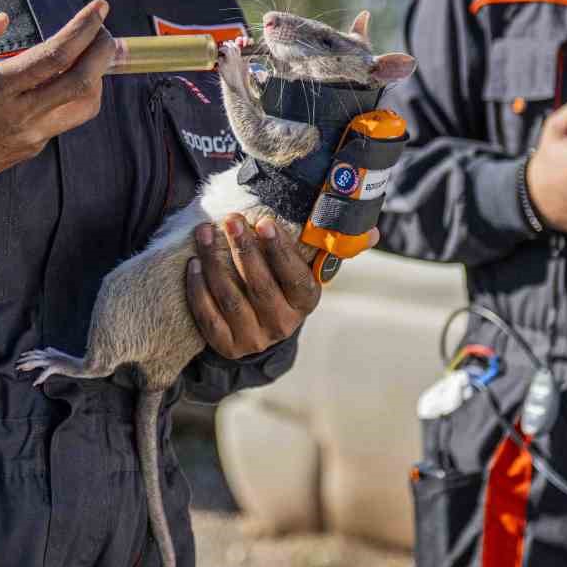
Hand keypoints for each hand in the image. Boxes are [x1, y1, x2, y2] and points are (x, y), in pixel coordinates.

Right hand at [0, 0, 117, 205]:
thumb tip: (3, 20)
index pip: (55, 56)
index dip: (83, 29)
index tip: (100, 8)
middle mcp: (21, 114)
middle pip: (83, 81)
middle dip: (103, 50)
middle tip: (104, 28)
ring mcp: (31, 135)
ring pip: (85, 106)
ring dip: (97, 76)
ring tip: (90, 54)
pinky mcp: (33, 148)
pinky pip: (67, 118)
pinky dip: (78, 94)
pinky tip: (66, 78)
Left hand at [186, 213, 376, 358]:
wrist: (258, 328)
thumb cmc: (282, 283)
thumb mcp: (305, 268)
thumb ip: (332, 248)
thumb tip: (374, 232)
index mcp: (305, 302)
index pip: (295, 279)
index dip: (280, 252)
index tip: (265, 223)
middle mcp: (282, 325)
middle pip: (260, 286)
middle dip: (244, 250)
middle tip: (231, 220)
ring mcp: (253, 338)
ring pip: (231, 299)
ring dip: (214, 263)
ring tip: (204, 233)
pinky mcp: (227, 346)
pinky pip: (209, 318)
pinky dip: (198, 290)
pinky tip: (192, 263)